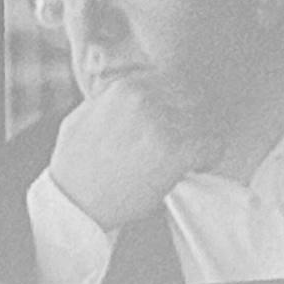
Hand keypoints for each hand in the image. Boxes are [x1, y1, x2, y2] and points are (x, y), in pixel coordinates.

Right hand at [52, 78, 214, 232]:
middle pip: (190, 96)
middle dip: (190, 115)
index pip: (169, 80)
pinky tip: (198, 165)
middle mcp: (145, 99)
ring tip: (194, 153)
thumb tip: (117, 93)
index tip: (176, 117)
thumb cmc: (73, 167)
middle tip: (188, 136)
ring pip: (203, 119)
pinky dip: (210, 156)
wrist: (75, 204)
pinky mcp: (175, 151)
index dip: (176, 101)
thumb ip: (105, 100)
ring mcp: (161, 123)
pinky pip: (211, 144)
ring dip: (200, 136)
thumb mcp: (80, 118)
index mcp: (125, 87)